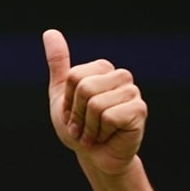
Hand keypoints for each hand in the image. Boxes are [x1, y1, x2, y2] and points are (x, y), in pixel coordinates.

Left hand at [43, 29, 144, 174]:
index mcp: (102, 68)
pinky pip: (110, 117)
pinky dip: (102, 133)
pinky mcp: (139, 110)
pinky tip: (108, 137)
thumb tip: (50, 32)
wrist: (96, 158)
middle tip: (84, 127)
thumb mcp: (62, 96)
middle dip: (77, 115)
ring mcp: (132, 92)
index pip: (74, 77)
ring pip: (96, 104)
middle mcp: (120, 76)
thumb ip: (59, 65)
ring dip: (89, 127)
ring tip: (96, 133)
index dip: (69, 102)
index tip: (74, 114)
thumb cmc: (80, 129)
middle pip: (84, 87)